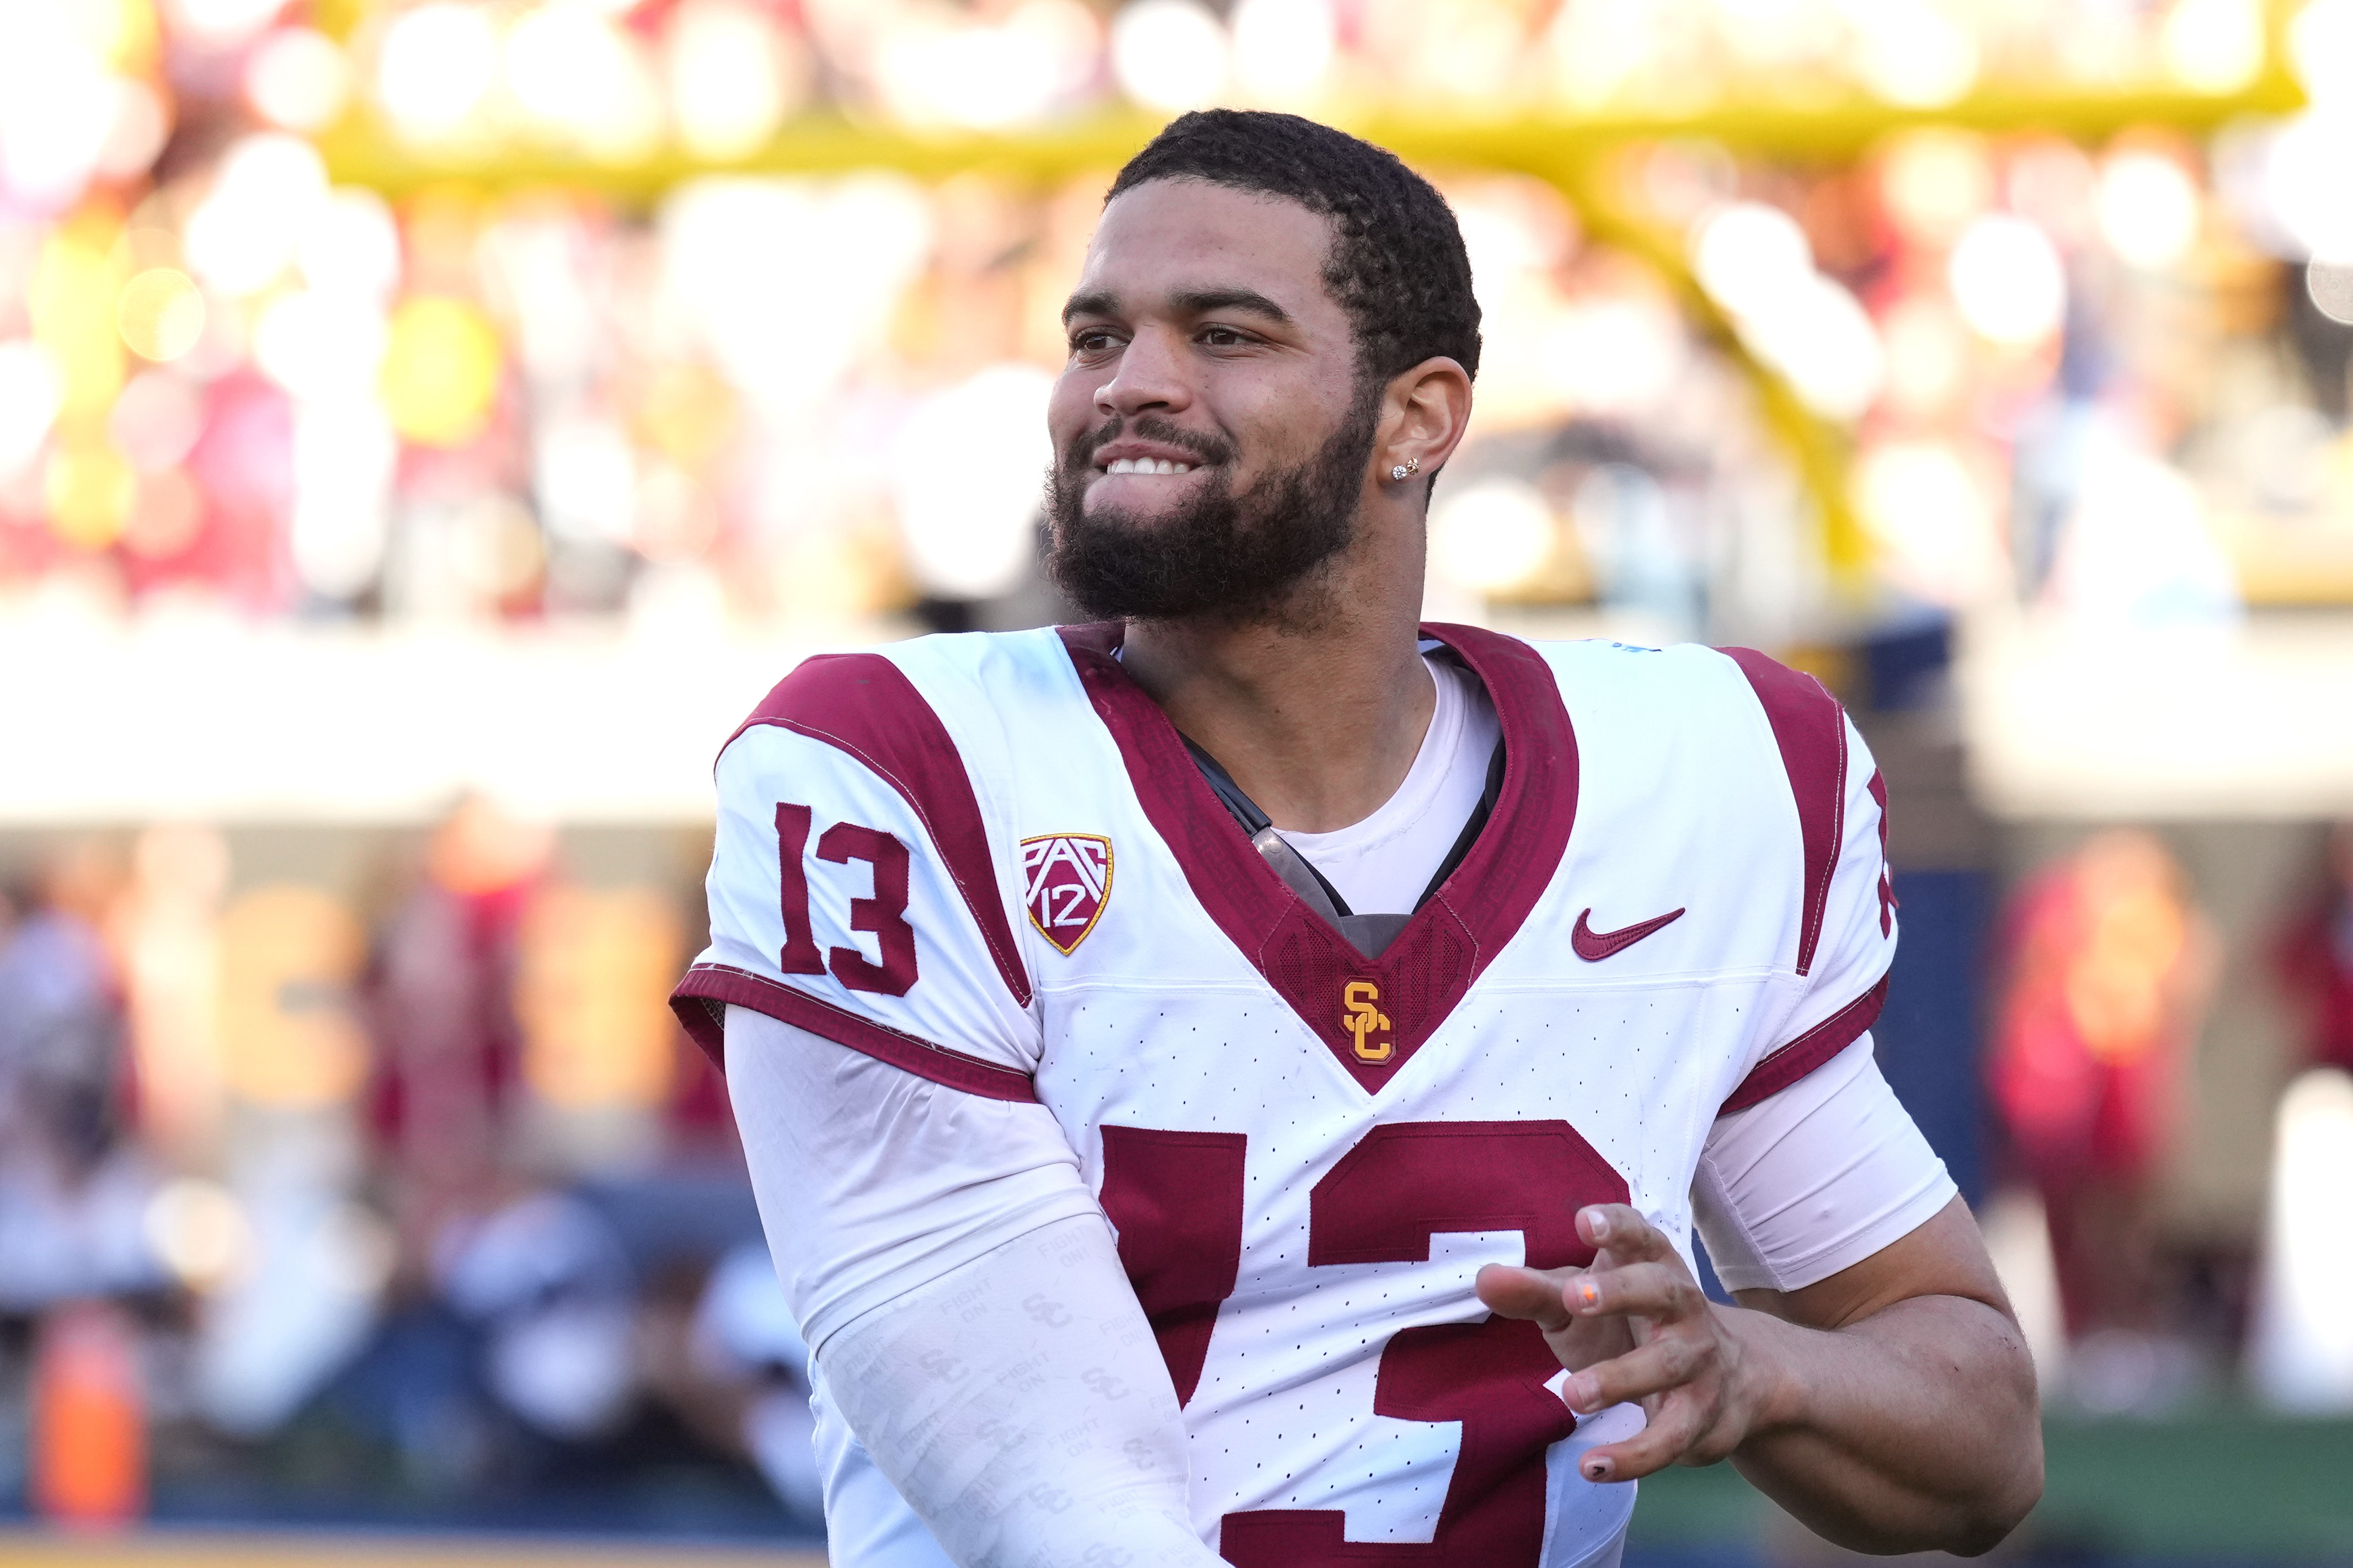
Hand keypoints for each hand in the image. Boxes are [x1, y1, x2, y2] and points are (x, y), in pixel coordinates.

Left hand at [1475, 1204, 1779, 1483]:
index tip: (1584, 1221)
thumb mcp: (1580, 1305)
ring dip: (1620, 1378)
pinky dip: (1634, 1456)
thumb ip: (1535, 1292)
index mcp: (1651, 1266)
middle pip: (1661, 1290)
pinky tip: (1593, 1467)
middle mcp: (1682, 1306)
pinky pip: (1670, 1438)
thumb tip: (1483, 1278)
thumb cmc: (1629, 1326)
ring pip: (1666, 1365)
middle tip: (1573, 1297)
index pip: (1640, 1236)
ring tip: (1572, 1393)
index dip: (1615, 1226)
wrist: (1729, 1382)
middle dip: (1620, 1291)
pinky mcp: (1700, 1415)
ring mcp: (1697, 1361)